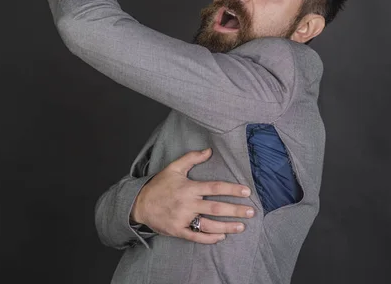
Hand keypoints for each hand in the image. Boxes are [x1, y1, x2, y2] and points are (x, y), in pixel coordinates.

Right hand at [130, 148, 254, 243]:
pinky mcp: (177, 231)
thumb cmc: (159, 185)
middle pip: (216, 208)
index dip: (232, 190)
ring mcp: (182, 219)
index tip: (246, 191)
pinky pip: (196, 237)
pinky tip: (222, 236)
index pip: (215, 188)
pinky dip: (209, 238)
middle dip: (235, 210)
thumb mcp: (174, 167)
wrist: (139, 204)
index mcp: (189, 188)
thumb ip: (192, 158)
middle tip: (251, 212)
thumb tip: (209, 151)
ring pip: (209, 225)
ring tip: (242, 227)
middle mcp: (187, 204)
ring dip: (227, 227)